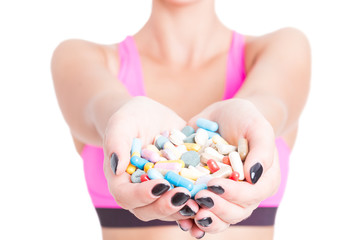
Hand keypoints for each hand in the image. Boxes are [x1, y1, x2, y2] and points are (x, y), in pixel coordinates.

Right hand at [103, 96, 198, 221]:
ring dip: (184, 209)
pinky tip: (212, 197)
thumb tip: (117, 167)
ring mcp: (160, 191)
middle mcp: (139, 191)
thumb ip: (116, 143)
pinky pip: (186, 199)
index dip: (142, 195)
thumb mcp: (122, 123)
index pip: (126, 196)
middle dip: (166, 206)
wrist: (150, 116)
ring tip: (201, 201)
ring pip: (169, 210)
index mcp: (121, 180)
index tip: (161, 185)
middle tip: (184, 196)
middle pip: (148, 210)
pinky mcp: (178, 186)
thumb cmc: (131, 118)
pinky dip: (198, 202)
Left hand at [178, 98, 280, 235]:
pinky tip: (182, 221)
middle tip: (199, 198)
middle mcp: (247, 193)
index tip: (214, 184)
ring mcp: (226, 196)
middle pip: (235, 212)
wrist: (225, 117)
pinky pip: (203, 213)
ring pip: (220, 219)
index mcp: (264, 180)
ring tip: (188, 213)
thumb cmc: (245, 119)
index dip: (233, 193)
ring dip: (204, 220)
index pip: (252, 195)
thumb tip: (252, 177)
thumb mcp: (257, 127)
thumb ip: (262, 150)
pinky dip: (193, 220)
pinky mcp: (209, 194)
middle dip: (217, 208)